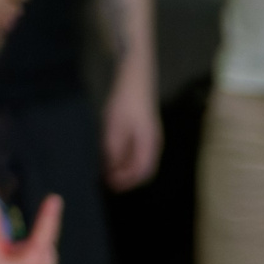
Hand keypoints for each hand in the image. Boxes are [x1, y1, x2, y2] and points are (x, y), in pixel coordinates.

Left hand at [101, 76, 162, 191]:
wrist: (135, 78)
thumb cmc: (124, 101)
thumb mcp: (113, 127)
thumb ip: (113, 151)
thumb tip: (111, 171)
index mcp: (148, 144)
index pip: (141, 171)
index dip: (126, 181)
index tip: (110, 185)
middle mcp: (153, 144)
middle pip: (144, 170)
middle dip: (128, 178)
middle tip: (109, 182)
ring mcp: (151, 138)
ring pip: (142, 162)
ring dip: (127, 169)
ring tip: (109, 171)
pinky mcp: (146, 132)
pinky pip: (139, 153)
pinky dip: (127, 159)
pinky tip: (114, 156)